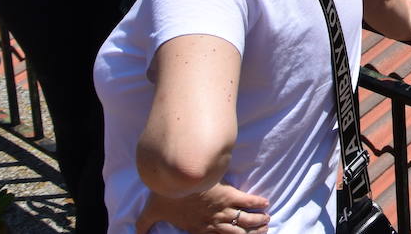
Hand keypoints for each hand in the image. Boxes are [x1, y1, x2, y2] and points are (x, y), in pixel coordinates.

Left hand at [137, 183, 269, 233]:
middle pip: (236, 233)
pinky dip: (256, 202)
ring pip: (243, 220)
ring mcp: (221, 209)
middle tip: (262, 232)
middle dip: (250, 233)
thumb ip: (143, 225)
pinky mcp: (226, 195)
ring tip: (266, 221)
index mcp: (197, 228)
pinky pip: (245, 201)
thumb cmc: (164, 197)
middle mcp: (212, 222)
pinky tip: (265, 203)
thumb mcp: (151, 213)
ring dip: (256, 221)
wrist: (175, 182)